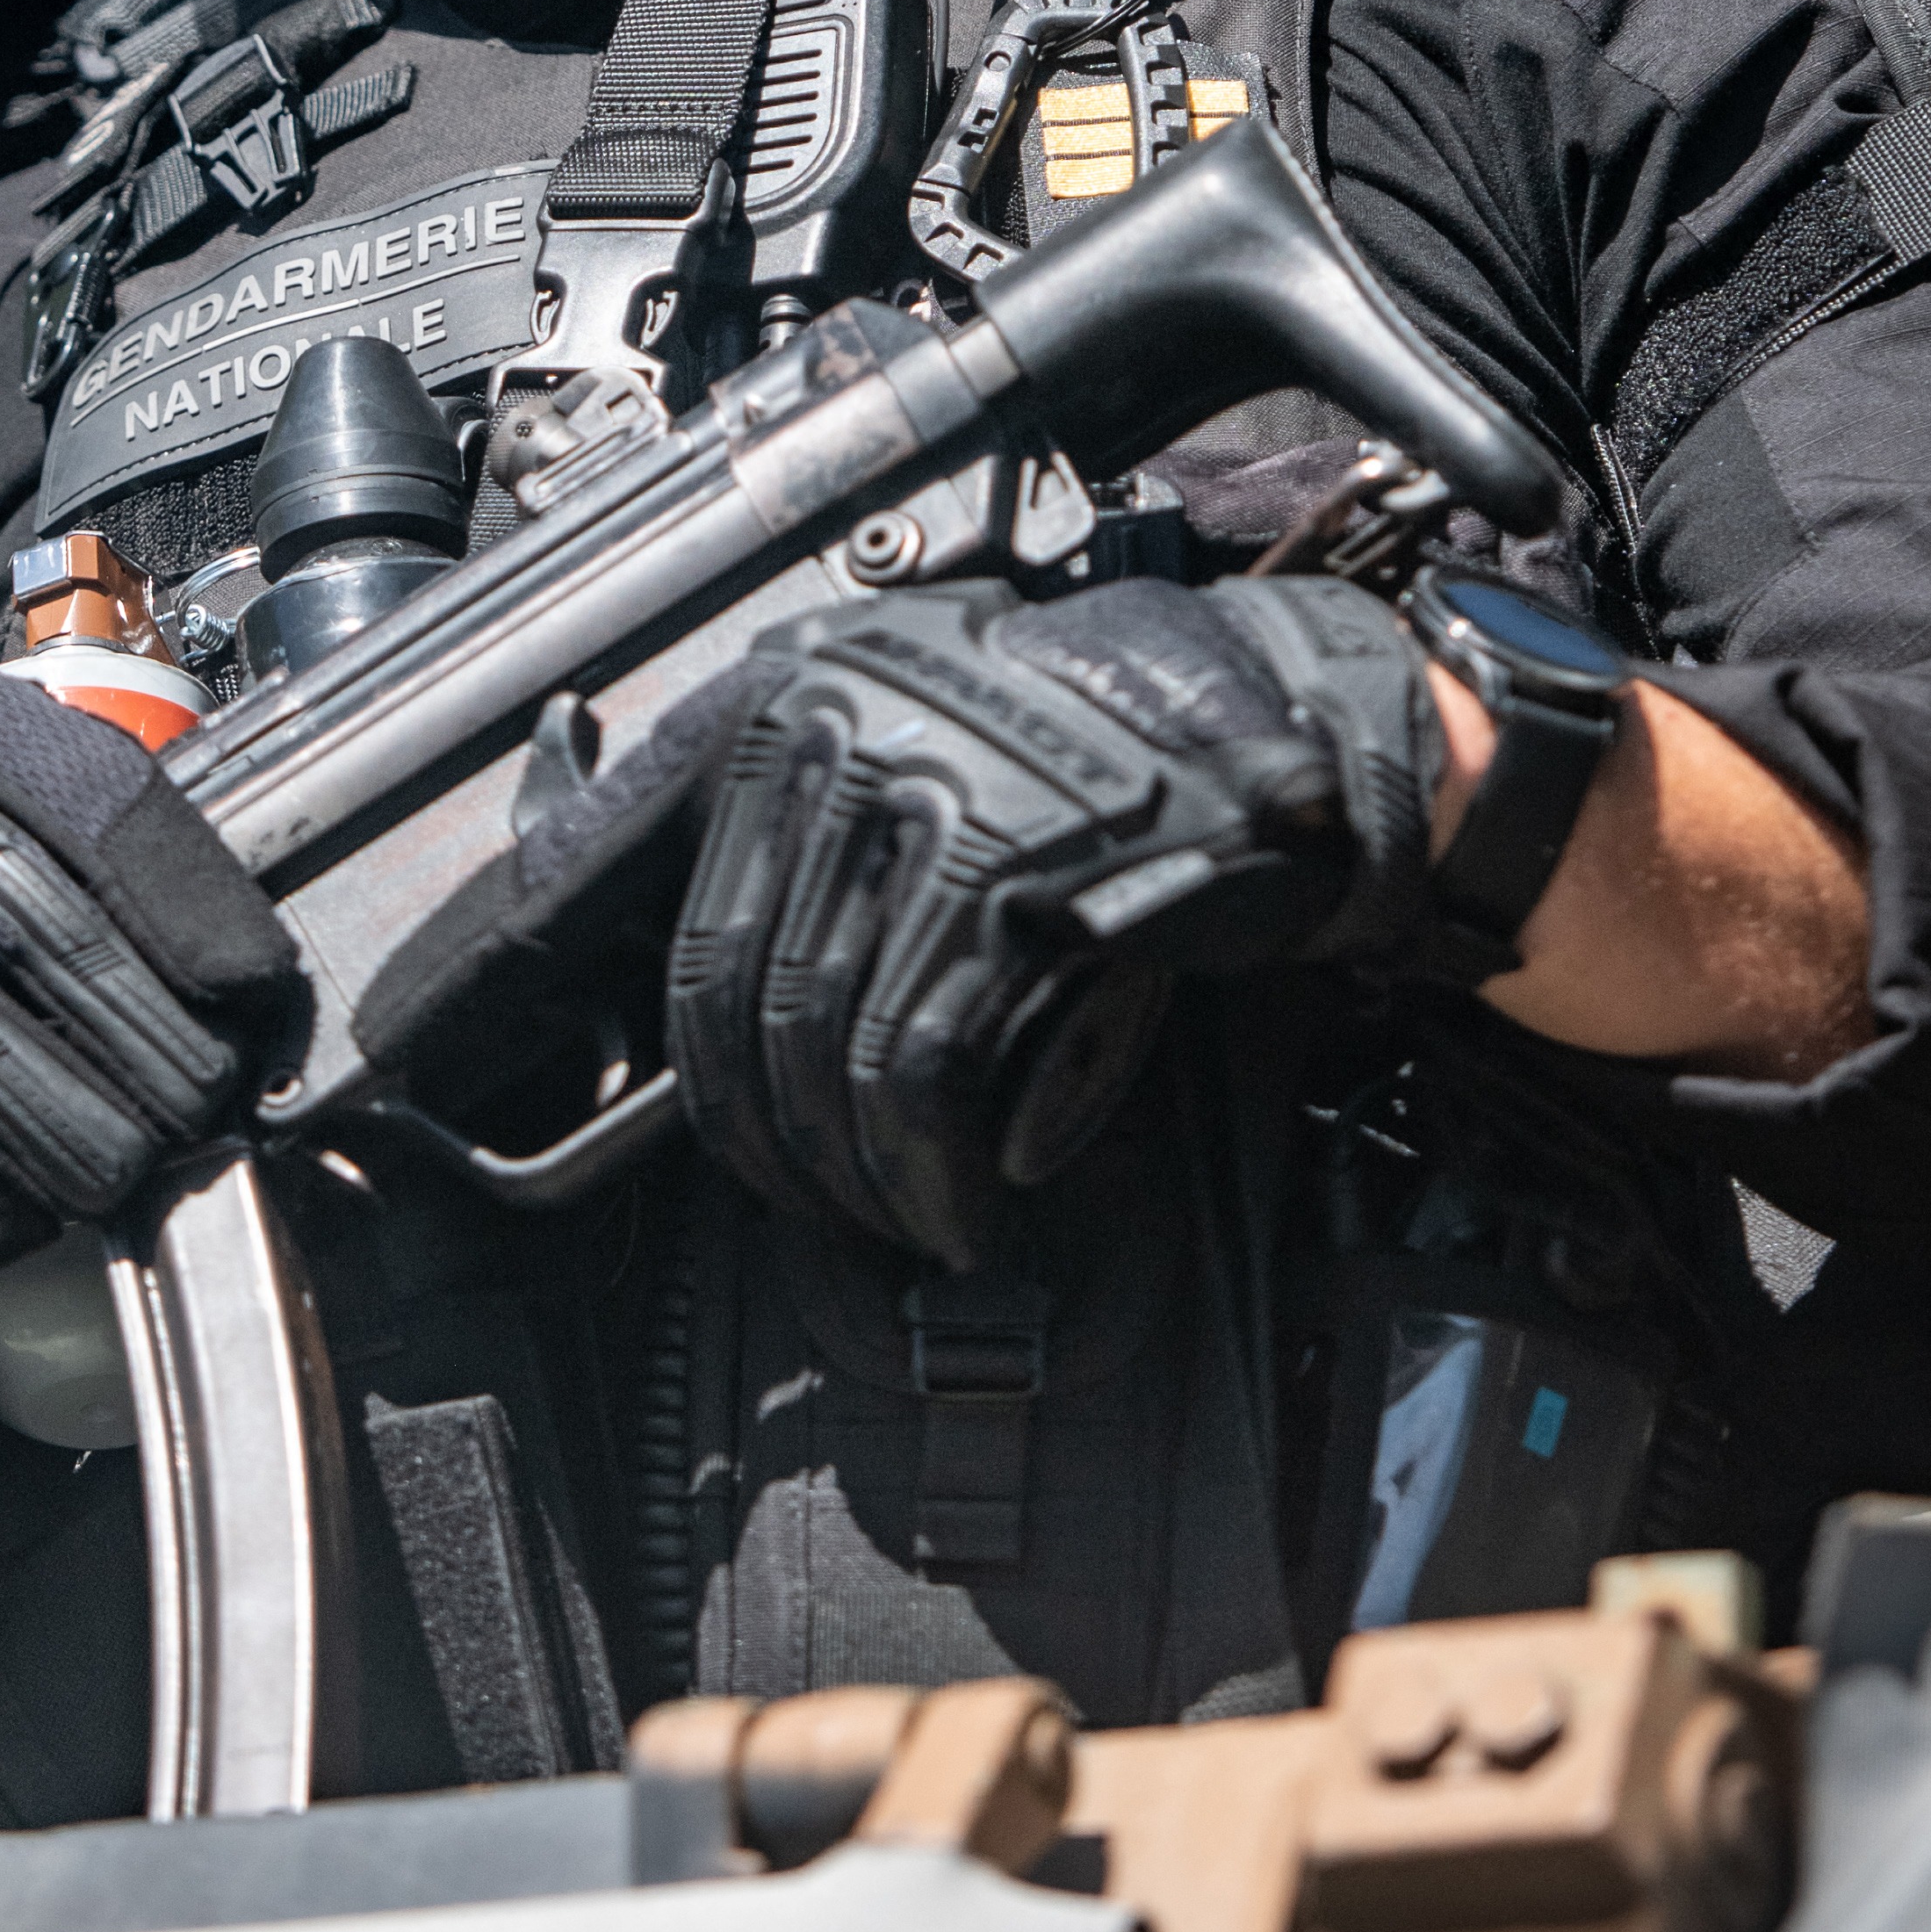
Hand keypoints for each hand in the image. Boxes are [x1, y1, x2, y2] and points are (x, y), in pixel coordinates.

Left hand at [666, 575, 1443, 1264]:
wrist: (1253, 734)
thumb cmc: (1080, 769)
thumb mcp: (908, 764)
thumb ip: (801, 861)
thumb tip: (725, 1044)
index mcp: (784, 706)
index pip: (677, 920)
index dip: (682, 1058)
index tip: (707, 1131)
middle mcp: (834, 738)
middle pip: (751, 1001)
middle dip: (781, 1142)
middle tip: (828, 1208)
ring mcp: (923, 802)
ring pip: (827, 1048)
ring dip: (862, 1176)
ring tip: (909, 1225)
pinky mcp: (1010, 879)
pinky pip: (922, 1068)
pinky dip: (931, 1171)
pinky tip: (961, 1217)